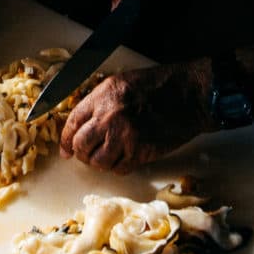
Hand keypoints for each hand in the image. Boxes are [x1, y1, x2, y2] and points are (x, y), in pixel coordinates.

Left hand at [59, 61, 215, 172]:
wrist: (188, 95)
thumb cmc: (158, 86)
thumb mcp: (121, 84)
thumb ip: (99, 102)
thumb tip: (83, 124)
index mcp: (102, 97)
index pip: (72, 122)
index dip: (66, 139)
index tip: (66, 148)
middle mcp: (109, 117)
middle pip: (81, 145)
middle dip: (80, 153)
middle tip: (85, 155)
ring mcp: (124, 137)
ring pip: (98, 162)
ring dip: (98, 162)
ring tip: (105, 156)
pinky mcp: (140, 152)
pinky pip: (119, 168)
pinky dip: (117, 167)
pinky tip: (123, 158)